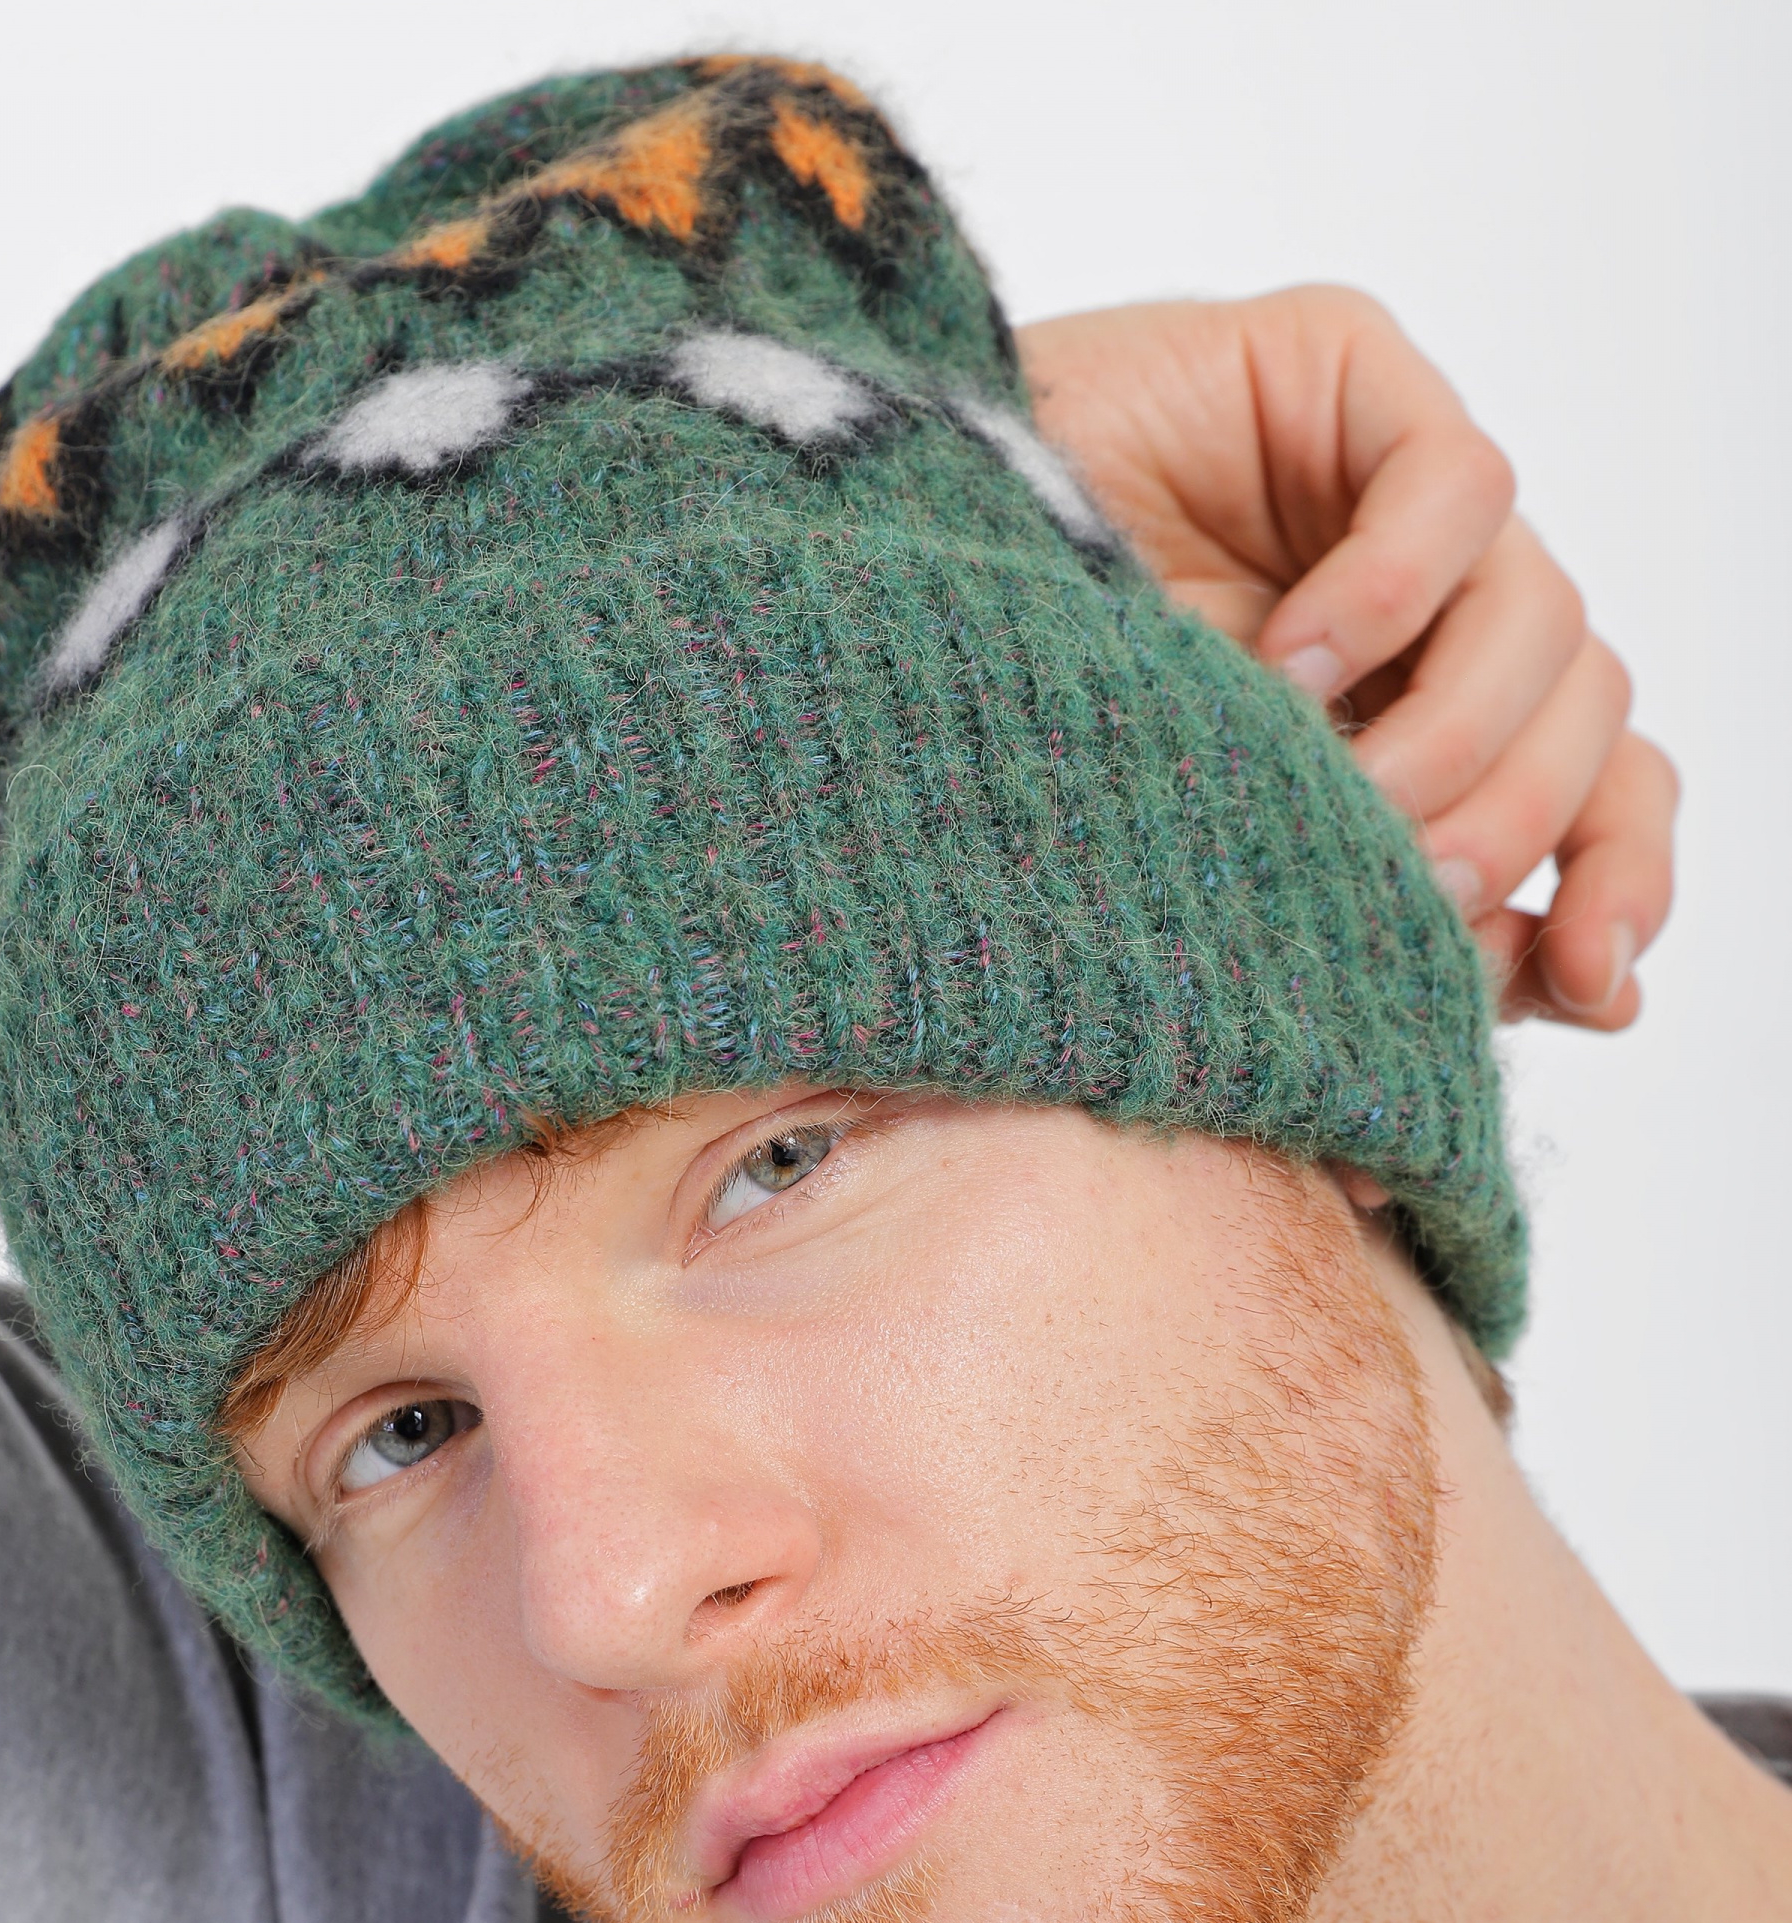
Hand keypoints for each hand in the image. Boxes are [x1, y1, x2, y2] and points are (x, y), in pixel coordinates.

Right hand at [1017, 289, 1675, 1029]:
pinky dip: (1396, 590)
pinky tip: (1294, 659)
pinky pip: (1458, 486)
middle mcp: (1415, 620)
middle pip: (1588, 716)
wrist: (852, 635)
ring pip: (1549, 617)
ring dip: (1461, 733)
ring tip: (1336, 793)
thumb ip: (1390, 923)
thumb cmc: (1009, 772)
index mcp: (1404, 734)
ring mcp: (1384, 499)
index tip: (1592, 985)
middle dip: (1519, 821)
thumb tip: (1601, 997)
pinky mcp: (1339, 377)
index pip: (1596, 794)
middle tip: (1419, 895)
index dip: (1620, 882)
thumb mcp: (1222, 880)